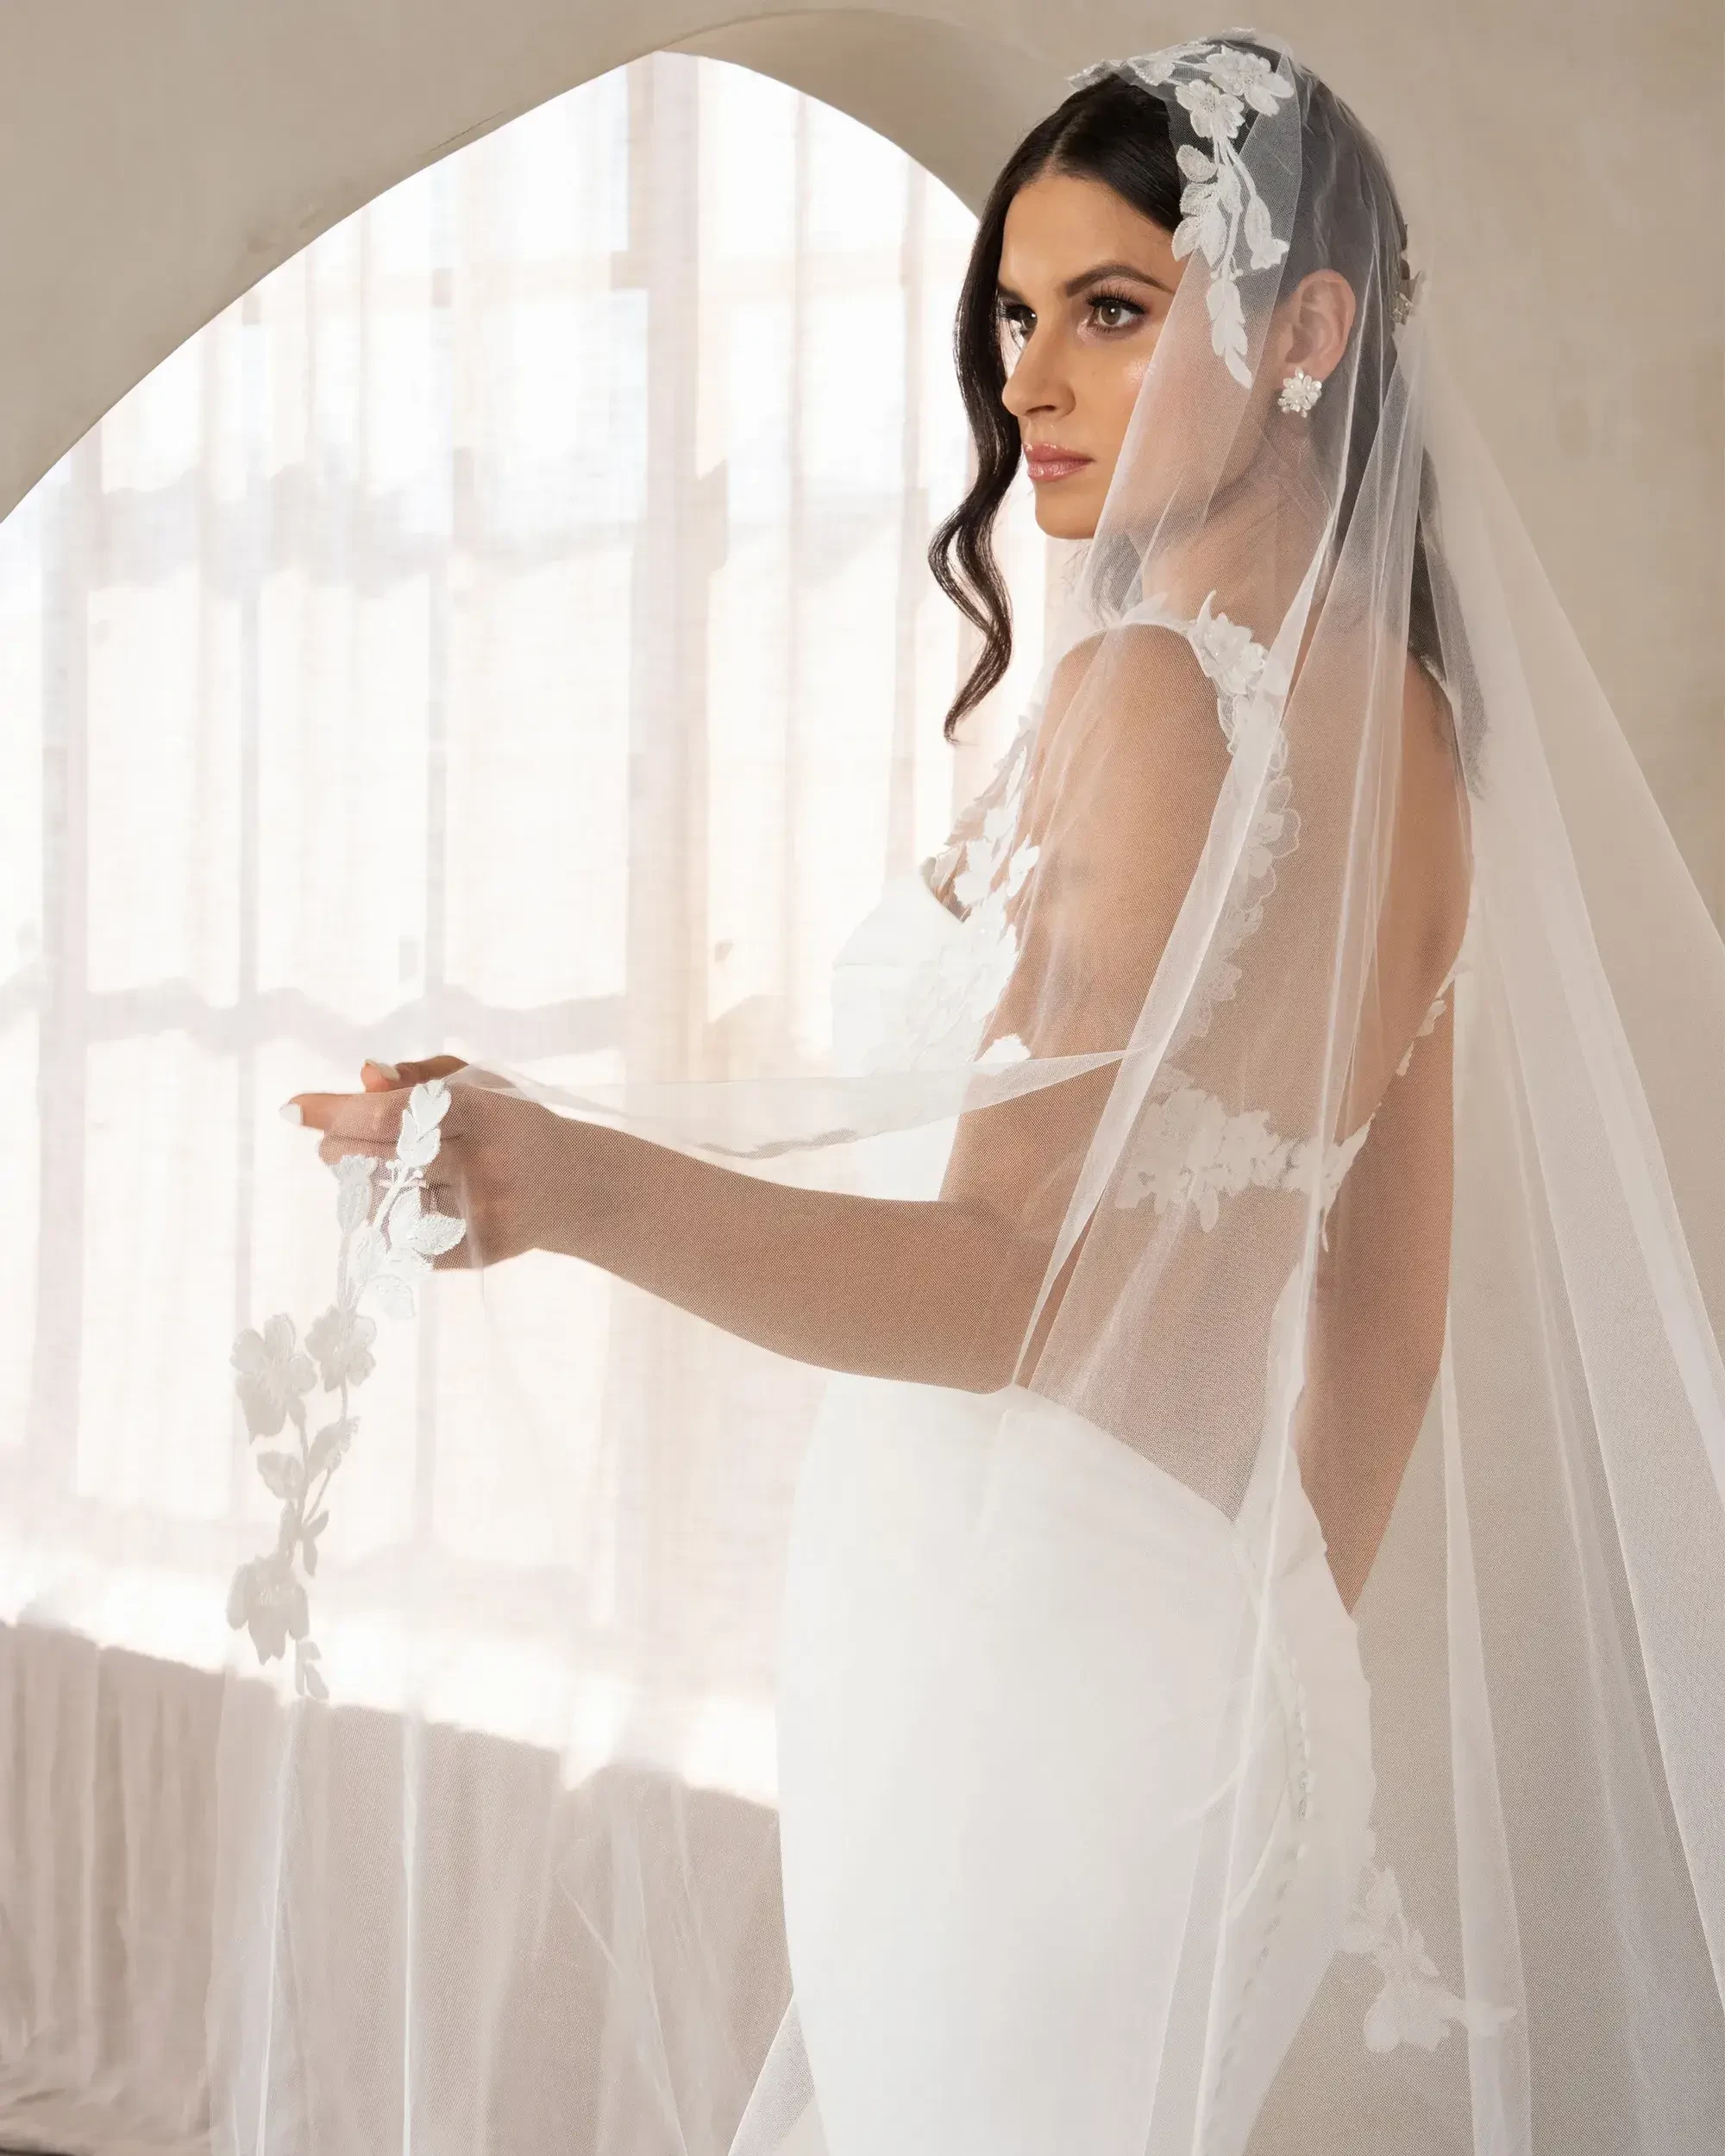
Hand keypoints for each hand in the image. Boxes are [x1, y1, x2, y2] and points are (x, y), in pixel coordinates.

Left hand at [283, 1055, 575, 1270]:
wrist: (573, 1186)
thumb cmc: (512, 1124)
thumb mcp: (477, 1084)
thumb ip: (419, 1078)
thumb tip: (363, 1074)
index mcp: (482, 1111)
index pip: (388, 1116)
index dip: (334, 1113)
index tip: (295, 1110)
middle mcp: (481, 1164)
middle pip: (377, 1161)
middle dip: (338, 1149)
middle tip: (330, 1144)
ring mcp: (478, 1214)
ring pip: (381, 1203)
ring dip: (354, 1185)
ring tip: (364, 1171)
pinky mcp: (475, 1251)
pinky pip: (400, 1239)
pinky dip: (381, 1219)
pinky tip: (387, 1203)